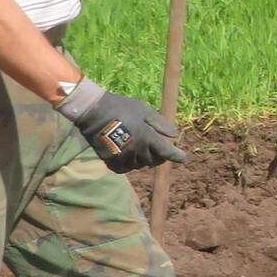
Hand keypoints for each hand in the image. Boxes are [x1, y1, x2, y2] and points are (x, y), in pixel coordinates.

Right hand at [57, 79, 187, 171]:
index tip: (182, 158)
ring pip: (140, 165)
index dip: (177, 156)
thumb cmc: (121, 107)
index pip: (167, 152)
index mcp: (147, 137)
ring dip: (143, 159)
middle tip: (158, 150)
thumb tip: (175, 135)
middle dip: (159, 156)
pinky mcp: (111, 160)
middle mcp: (137, 150)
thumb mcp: (144, 110)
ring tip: (140, 149)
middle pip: (154, 161)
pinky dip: (129, 164)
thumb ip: (160, 123)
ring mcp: (123, 157)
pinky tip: (129, 156)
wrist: (93, 112)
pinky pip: (125, 168)